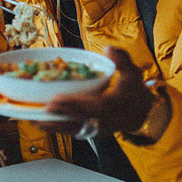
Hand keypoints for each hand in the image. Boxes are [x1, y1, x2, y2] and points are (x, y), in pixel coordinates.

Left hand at [37, 46, 153, 136]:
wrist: (144, 111)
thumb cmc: (134, 88)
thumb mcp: (133, 71)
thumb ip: (122, 59)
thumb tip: (109, 48)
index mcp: (121, 103)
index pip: (98, 105)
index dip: (78, 104)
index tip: (58, 99)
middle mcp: (112, 120)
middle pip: (86, 119)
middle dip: (63, 115)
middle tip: (44, 108)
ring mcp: (104, 129)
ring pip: (80, 129)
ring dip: (58, 126)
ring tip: (38, 121)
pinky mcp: (96, 132)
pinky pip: (77, 132)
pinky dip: (61, 130)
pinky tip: (46, 125)